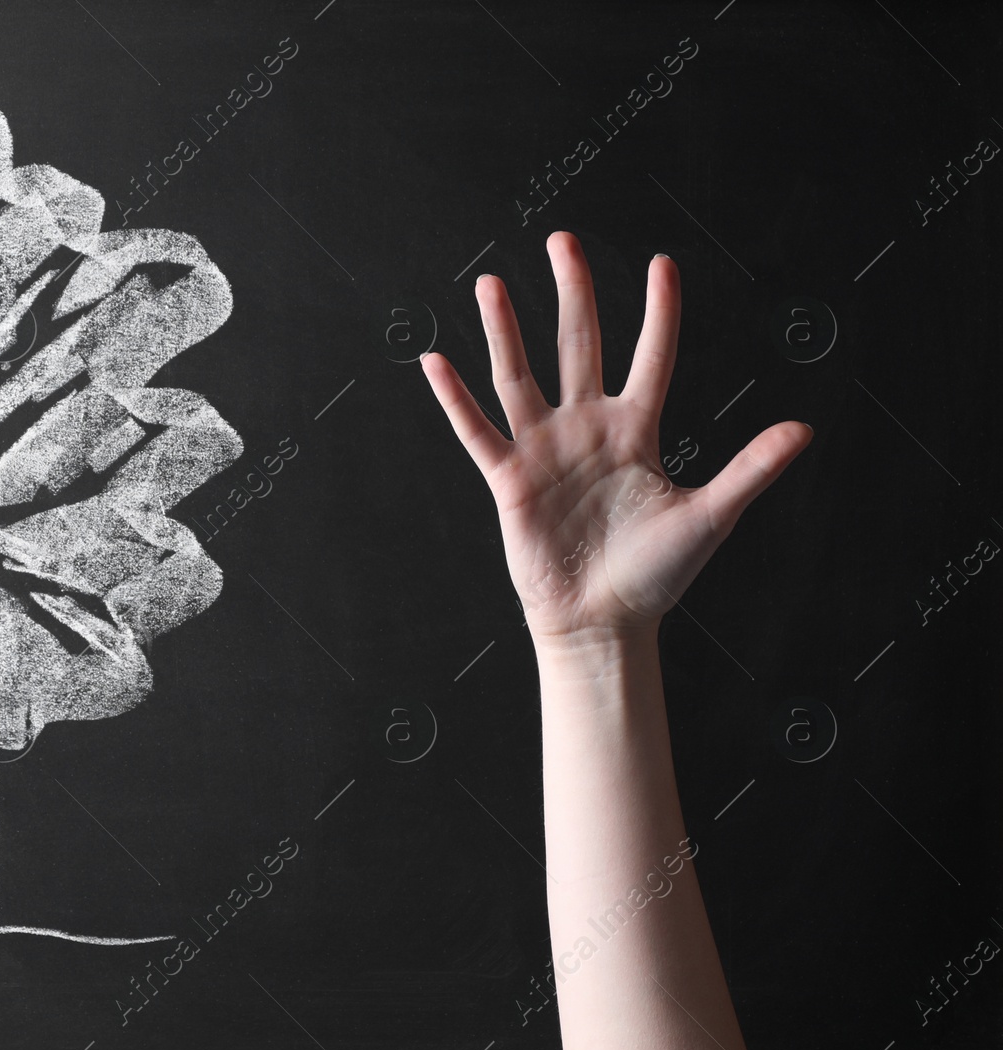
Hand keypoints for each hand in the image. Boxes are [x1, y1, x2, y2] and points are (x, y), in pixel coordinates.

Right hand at [421, 232, 812, 644]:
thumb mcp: (710, 516)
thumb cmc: (656, 574)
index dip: (658, 312)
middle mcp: (587, 428)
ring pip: (521, 375)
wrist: (603, 621)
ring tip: (490, 281)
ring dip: (505, 329)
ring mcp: (545, 449)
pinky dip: (455, 398)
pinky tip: (435, 361)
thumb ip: (749, 468)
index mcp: (637, 430)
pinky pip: (477, 431)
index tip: (661, 264)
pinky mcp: (509, 478)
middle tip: (563, 240)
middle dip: (572, 292)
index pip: (650, 357)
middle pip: (578, 345)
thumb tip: (803, 429)